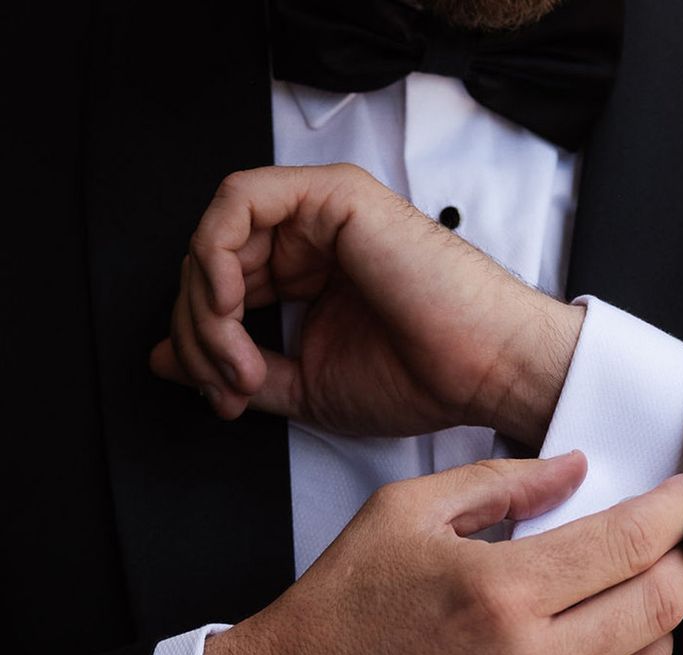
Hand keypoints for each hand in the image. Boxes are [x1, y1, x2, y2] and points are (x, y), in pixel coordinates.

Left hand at [150, 164, 583, 448]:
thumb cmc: (421, 379)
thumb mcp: (308, 388)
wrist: (483, 369)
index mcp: (309, 278)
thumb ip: (239, 369)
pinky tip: (235, 306)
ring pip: (216, 237)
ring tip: (240, 362)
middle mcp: (310, 241)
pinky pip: (238, 203)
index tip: (225, 398)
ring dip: (207, 307)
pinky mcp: (332, 195)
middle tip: (228, 385)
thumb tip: (165, 359)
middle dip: (200, 333)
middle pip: (212, 265)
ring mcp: (320, 214)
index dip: (206, 347)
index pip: (226, 294)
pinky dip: (217, 256)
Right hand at [203, 453, 682, 654]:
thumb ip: (499, 483)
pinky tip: (594, 640)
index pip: (630, 544)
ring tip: (638, 590)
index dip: (673, 510)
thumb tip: (571, 469)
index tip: (679, 494)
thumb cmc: (337, 614)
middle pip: (662, 607)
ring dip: (662, 620)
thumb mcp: (403, 514)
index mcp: (498, 591)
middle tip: (676, 539)